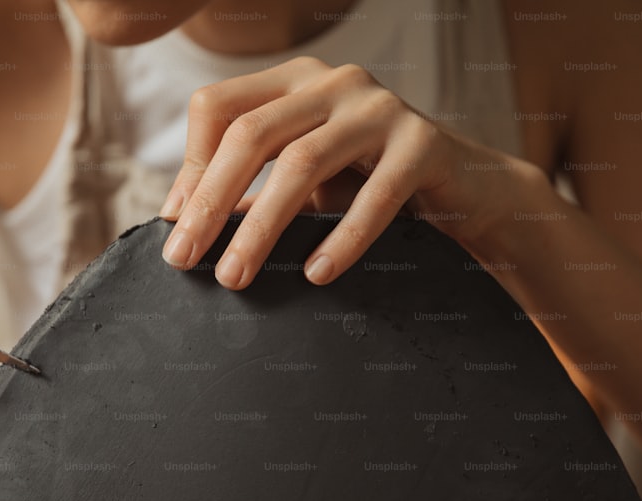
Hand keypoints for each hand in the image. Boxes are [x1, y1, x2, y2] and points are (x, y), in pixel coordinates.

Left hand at [159, 56, 496, 289]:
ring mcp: (380, 107)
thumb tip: (180, 220)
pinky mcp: (424, 143)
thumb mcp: (306, 180)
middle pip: (251, 133)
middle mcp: (333, 81)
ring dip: (261, 226)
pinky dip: (343, 238)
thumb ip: (253, 188)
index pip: (219, 107)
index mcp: (295, 81)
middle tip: (185, 260)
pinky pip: (376, 194)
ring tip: (237, 277)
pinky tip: (317, 273)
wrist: (465, 188)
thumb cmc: (372, 184)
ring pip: (302, 161)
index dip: (191, 166)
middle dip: (211, 202)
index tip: (175, 224)